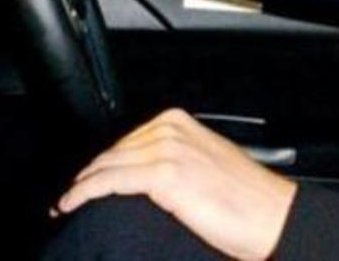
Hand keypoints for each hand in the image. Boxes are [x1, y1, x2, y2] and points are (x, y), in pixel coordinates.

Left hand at [55, 108, 298, 260]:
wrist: (272, 215)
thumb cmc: (248, 200)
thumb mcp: (207, 165)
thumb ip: (177, 160)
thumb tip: (145, 178)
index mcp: (181, 122)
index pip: (126, 141)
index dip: (103, 162)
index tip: (85, 179)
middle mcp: (172, 129)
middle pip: (113, 152)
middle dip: (89, 174)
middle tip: (70, 195)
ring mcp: (167, 149)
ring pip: (106, 165)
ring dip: (80, 186)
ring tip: (66, 203)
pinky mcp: (164, 174)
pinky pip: (110, 181)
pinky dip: (84, 193)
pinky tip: (71, 204)